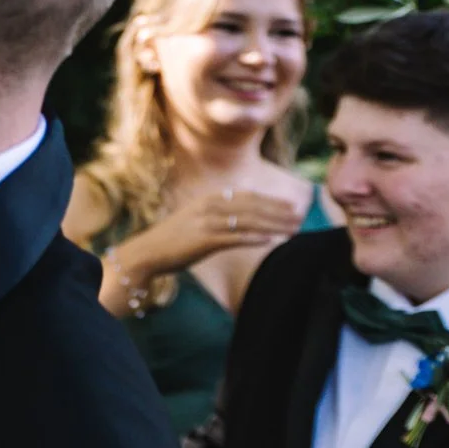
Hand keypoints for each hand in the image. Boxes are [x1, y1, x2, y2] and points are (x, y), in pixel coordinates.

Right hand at [127, 186, 302, 281]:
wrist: (148, 252)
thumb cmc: (173, 238)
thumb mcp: (196, 218)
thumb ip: (218, 214)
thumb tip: (242, 215)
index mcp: (208, 199)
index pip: (247, 196)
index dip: (271, 200)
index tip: (291, 205)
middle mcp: (209, 207)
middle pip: (252, 206)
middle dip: (278, 211)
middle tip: (300, 217)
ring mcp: (207, 223)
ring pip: (248, 221)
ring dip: (273, 225)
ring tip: (293, 230)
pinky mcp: (205, 240)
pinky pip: (236, 238)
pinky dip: (255, 238)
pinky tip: (271, 241)